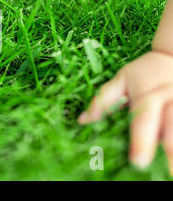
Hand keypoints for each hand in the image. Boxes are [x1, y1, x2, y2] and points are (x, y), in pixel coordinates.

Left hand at [78, 51, 172, 173]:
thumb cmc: (144, 72)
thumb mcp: (121, 79)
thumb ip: (104, 100)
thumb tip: (83, 120)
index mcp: (148, 96)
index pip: (143, 120)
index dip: (141, 142)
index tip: (138, 162)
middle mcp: (171, 102)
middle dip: (172, 151)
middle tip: (169, 174)